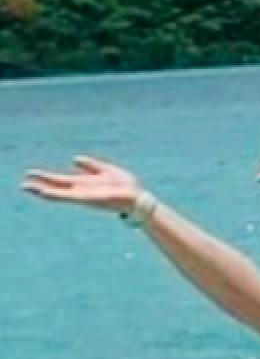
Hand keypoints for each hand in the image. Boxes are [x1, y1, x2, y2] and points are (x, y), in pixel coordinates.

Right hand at [22, 155, 146, 214]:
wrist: (138, 198)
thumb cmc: (125, 186)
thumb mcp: (106, 170)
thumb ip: (91, 165)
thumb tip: (75, 158)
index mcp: (84, 183)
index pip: (60, 180)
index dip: (46, 177)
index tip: (31, 174)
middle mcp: (81, 190)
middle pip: (56, 187)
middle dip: (40, 185)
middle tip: (23, 184)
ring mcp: (83, 196)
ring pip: (58, 194)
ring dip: (43, 191)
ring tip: (28, 188)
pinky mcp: (88, 199)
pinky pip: (69, 197)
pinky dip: (57, 195)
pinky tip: (45, 192)